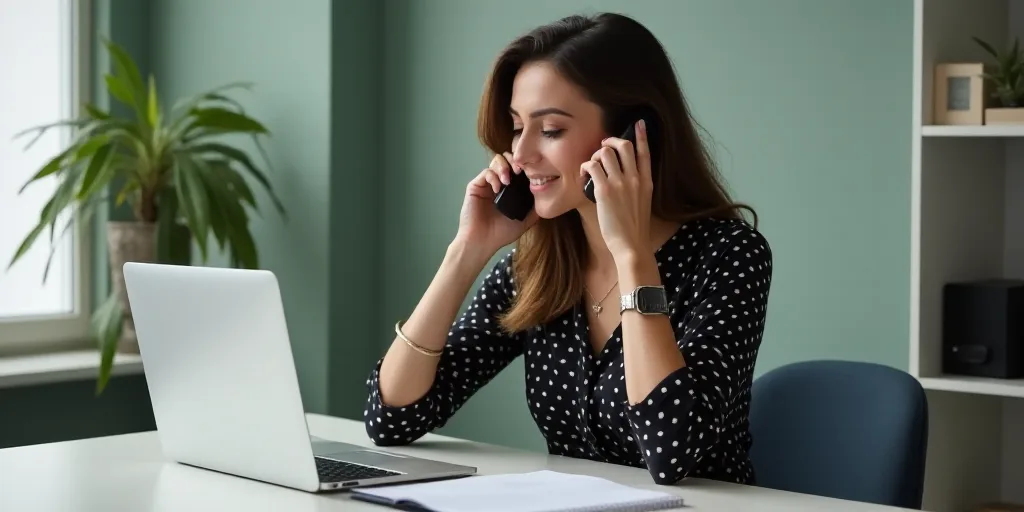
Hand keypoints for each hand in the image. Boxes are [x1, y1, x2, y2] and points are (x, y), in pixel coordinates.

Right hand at [456, 151, 538, 254]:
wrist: (482, 241)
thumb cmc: (501, 233)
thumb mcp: (525, 220)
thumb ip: (535, 208)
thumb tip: (548, 196)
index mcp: (511, 189)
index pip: (518, 168)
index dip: (525, 165)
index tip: (531, 171)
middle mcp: (499, 183)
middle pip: (507, 159)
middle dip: (514, 160)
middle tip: (519, 170)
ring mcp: (487, 184)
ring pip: (496, 161)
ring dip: (504, 167)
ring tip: (508, 180)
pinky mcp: (476, 186)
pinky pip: (486, 172)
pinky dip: (493, 177)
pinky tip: (498, 189)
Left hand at [579, 120, 651, 262]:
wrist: (632, 246)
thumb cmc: (634, 230)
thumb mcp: (643, 204)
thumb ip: (637, 188)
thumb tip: (625, 179)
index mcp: (646, 182)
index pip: (645, 152)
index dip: (642, 135)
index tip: (639, 123)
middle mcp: (635, 179)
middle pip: (624, 146)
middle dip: (610, 141)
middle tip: (603, 147)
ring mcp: (620, 183)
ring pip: (605, 152)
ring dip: (595, 155)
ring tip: (591, 166)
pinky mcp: (604, 190)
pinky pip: (591, 166)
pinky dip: (585, 167)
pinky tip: (583, 176)